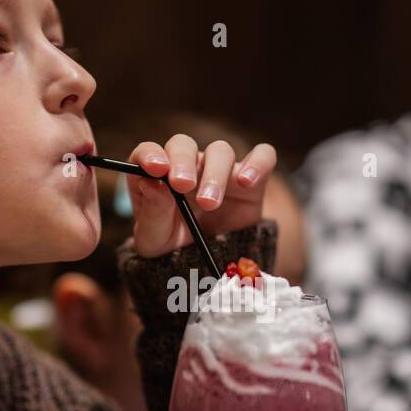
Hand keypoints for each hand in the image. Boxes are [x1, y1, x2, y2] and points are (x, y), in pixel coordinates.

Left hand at [125, 134, 277, 257]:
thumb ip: (152, 213)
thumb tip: (151, 183)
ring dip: (214, 173)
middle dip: (182, 161)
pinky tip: (248, 181)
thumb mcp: (154, 240)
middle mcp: (187, 165)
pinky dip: (258, 162)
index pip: (148, 151)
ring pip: (221, 151)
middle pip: (184, 145)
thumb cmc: (173, 247)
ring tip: (210, 203)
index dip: (150, 154)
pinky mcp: (251, 180)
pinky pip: (262, 156)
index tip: (155, 168)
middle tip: (182, 185)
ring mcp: (219, 170)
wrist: (207, 265)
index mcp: (157, 175)